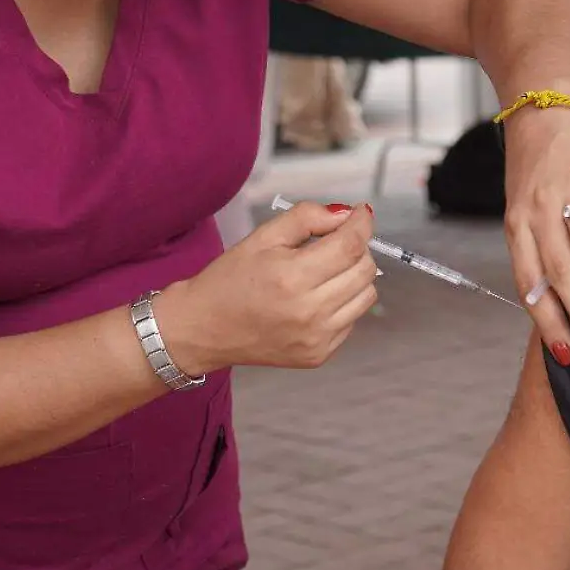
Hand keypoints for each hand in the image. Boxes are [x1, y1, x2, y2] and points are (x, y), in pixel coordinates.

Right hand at [161, 201, 377, 373]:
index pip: (350, 246)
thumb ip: (306, 218)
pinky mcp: (318, 355)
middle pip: (364, 270)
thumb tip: (344, 214)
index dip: (361, 224)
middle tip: (335, 243)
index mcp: (291, 277)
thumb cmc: (230, 280)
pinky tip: (316, 299)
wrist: (203, 329)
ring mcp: (316, 338)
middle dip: (357, 248)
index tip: (360, 214)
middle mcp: (309, 312)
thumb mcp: (262, 237)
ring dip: (354, 276)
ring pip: (366, 295)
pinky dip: (343, 303)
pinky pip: (352, 320)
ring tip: (327, 271)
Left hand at [502, 109, 569, 363]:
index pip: (531, 283)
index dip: (549, 322)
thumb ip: (539, 257)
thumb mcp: (522, 217)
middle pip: (560, 269)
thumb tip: (557, 316)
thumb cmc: (534, 179)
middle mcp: (542, 209)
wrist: (542, 115)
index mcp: (519, 227)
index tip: (569, 357)